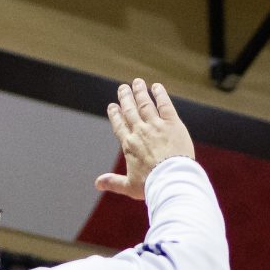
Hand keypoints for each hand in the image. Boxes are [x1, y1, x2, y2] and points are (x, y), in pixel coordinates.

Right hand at [94, 79, 195, 200]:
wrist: (171, 180)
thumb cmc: (151, 185)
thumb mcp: (129, 186)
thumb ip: (113, 182)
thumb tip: (97, 184)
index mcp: (129, 145)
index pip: (119, 125)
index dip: (115, 114)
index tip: (113, 106)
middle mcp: (140, 132)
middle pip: (130, 110)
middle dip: (126, 98)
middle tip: (123, 88)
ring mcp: (156, 126)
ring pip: (145, 104)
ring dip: (140, 92)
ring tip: (137, 82)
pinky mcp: (172, 124)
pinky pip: (165, 105)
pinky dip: (160, 94)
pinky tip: (157, 87)